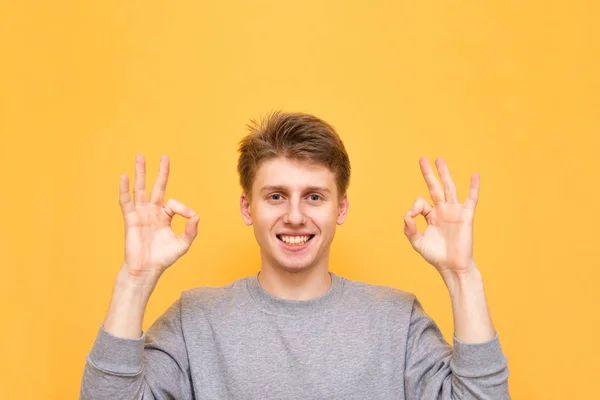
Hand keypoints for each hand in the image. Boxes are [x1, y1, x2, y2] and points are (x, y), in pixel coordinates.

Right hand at [119, 155, 199, 281]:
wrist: (147, 270)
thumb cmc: (163, 258)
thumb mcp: (183, 244)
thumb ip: (192, 230)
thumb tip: (196, 215)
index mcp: (164, 216)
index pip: (174, 203)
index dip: (183, 208)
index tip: (189, 216)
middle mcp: (152, 211)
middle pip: (156, 187)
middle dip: (160, 172)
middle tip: (164, 156)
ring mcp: (141, 213)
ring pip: (141, 189)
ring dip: (141, 172)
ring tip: (140, 156)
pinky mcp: (130, 219)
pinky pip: (126, 201)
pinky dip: (124, 189)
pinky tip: (124, 176)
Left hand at [403, 157, 478, 280]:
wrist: (453, 266)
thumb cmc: (436, 256)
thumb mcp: (417, 243)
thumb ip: (409, 229)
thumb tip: (406, 215)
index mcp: (431, 216)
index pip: (420, 202)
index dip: (414, 207)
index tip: (412, 216)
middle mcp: (443, 211)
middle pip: (434, 187)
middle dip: (428, 173)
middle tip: (422, 158)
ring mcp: (455, 212)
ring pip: (449, 188)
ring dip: (444, 174)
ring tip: (439, 159)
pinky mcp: (466, 216)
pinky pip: (471, 199)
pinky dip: (474, 187)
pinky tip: (475, 174)